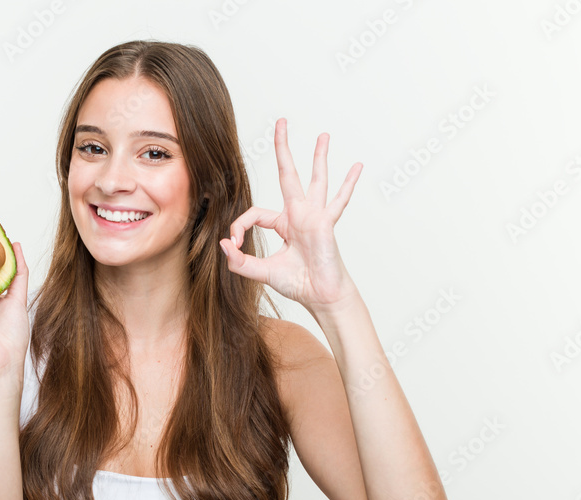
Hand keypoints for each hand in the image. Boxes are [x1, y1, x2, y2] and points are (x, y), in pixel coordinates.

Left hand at [220, 118, 362, 310]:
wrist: (321, 296)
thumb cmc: (298, 283)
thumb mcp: (262, 272)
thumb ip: (240, 262)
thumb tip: (223, 245)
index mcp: (284, 224)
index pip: (255, 213)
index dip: (239, 225)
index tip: (233, 242)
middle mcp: (299, 215)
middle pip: (288, 174)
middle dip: (283, 148)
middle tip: (281, 123)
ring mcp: (315, 216)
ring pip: (316, 179)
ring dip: (319, 157)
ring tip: (323, 135)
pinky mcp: (326, 224)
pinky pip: (339, 201)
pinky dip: (348, 184)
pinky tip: (357, 166)